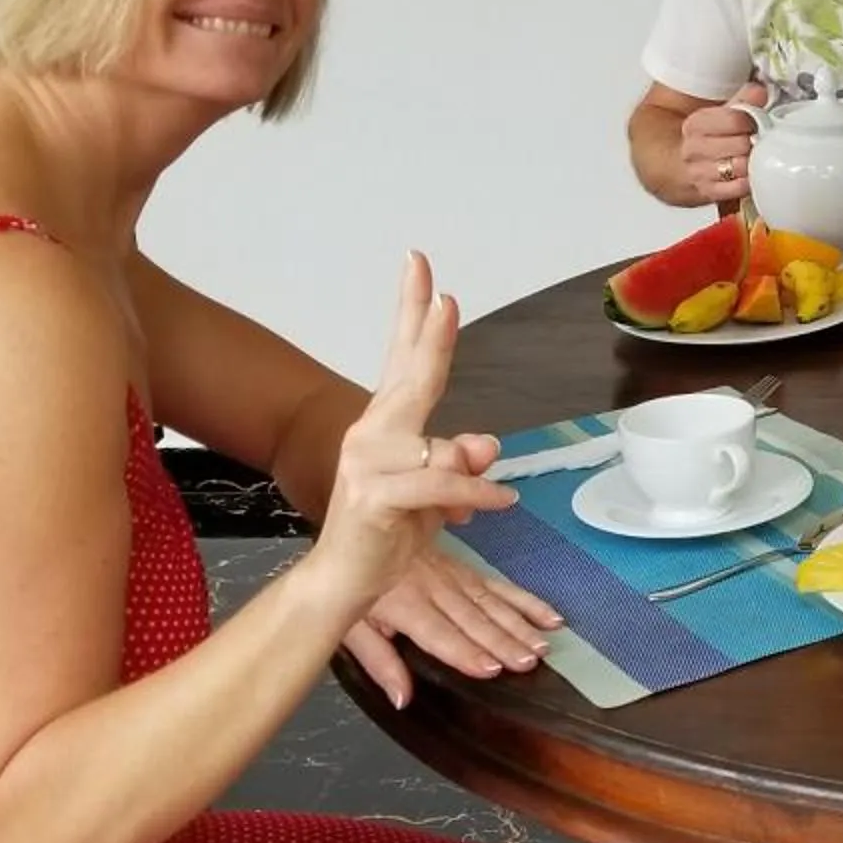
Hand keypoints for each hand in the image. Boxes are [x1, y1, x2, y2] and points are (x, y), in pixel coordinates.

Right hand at [299, 254, 515, 634]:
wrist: (345, 579)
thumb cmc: (390, 528)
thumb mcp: (439, 490)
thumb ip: (460, 461)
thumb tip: (486, 444)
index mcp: (388, 423)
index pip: (403, 355)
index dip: (413, 309)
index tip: (419, 263)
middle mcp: (373, 433)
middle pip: (411, 373)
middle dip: (429, 333)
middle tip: (444, 295)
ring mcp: (368, 462)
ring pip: (438, 448)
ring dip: (468, 476)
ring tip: (491, 496)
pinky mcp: (374, 496)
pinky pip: (441, 486)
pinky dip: (473, 496)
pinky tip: (497, 504)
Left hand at [342, 545, 562, 710]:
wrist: (356, 528)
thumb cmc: (348, 587)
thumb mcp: (350, 627)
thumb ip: (379, 662)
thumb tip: (403, 698)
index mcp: (401, 602)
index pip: (438, 632)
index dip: (465, 651)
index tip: (491, 666)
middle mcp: (430, 586)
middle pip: (471, 618)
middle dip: (503, 640)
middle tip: (530, 659)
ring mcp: (449, 574)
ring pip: (489, 601)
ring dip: (519, 623)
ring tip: (543, 643)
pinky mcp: (461, 567)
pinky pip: (496, 583)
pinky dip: (524, 600)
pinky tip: (546, 614)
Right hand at [679, 81, 766, 204]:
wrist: (681, 162)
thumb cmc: (707, 136)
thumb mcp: (719, 112)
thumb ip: (742, 100)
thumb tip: (759, 92)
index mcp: (696, 124)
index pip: (735, 119)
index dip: (752, 120)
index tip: (754, 122)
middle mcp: (694, 149)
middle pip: (741, 144)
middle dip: (754, 142)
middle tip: (756, 140)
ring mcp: (700, 172)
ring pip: (741, 167)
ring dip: (753, 162)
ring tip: (753, 156)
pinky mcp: (709, 192)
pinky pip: (738, 188)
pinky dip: (749, 181)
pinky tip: (749, 173)